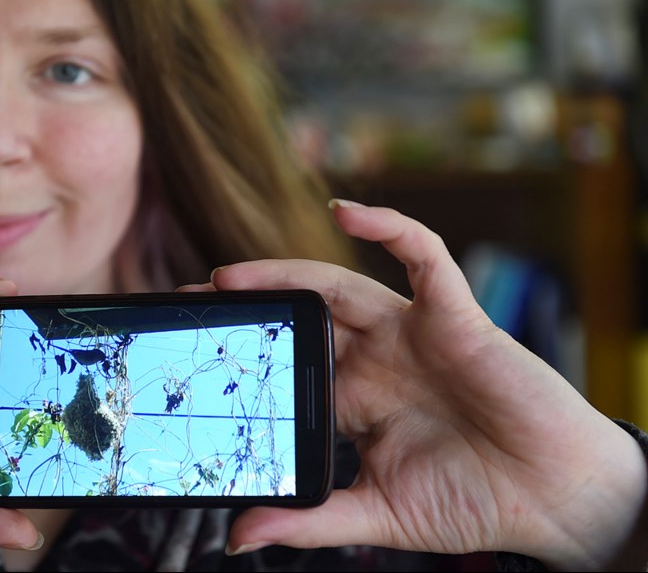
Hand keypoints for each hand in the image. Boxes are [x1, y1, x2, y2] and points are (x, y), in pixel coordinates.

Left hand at [204, 201, 646, 570]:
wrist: (556, 500)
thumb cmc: (474, 502)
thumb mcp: (377, 513)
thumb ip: (311, 519)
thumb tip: (237, 537)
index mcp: (355, 398)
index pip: (289, 363)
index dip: (245, 354)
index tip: (191, 351)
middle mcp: (376, 358)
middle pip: (301, 317)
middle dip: (249, 307)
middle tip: (190, 305)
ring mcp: (412, 333)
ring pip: (339, 284)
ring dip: (285, 272)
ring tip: (230, 276)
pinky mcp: (454, 316)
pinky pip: (423, 256)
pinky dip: (389, 227)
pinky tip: (346, 209)